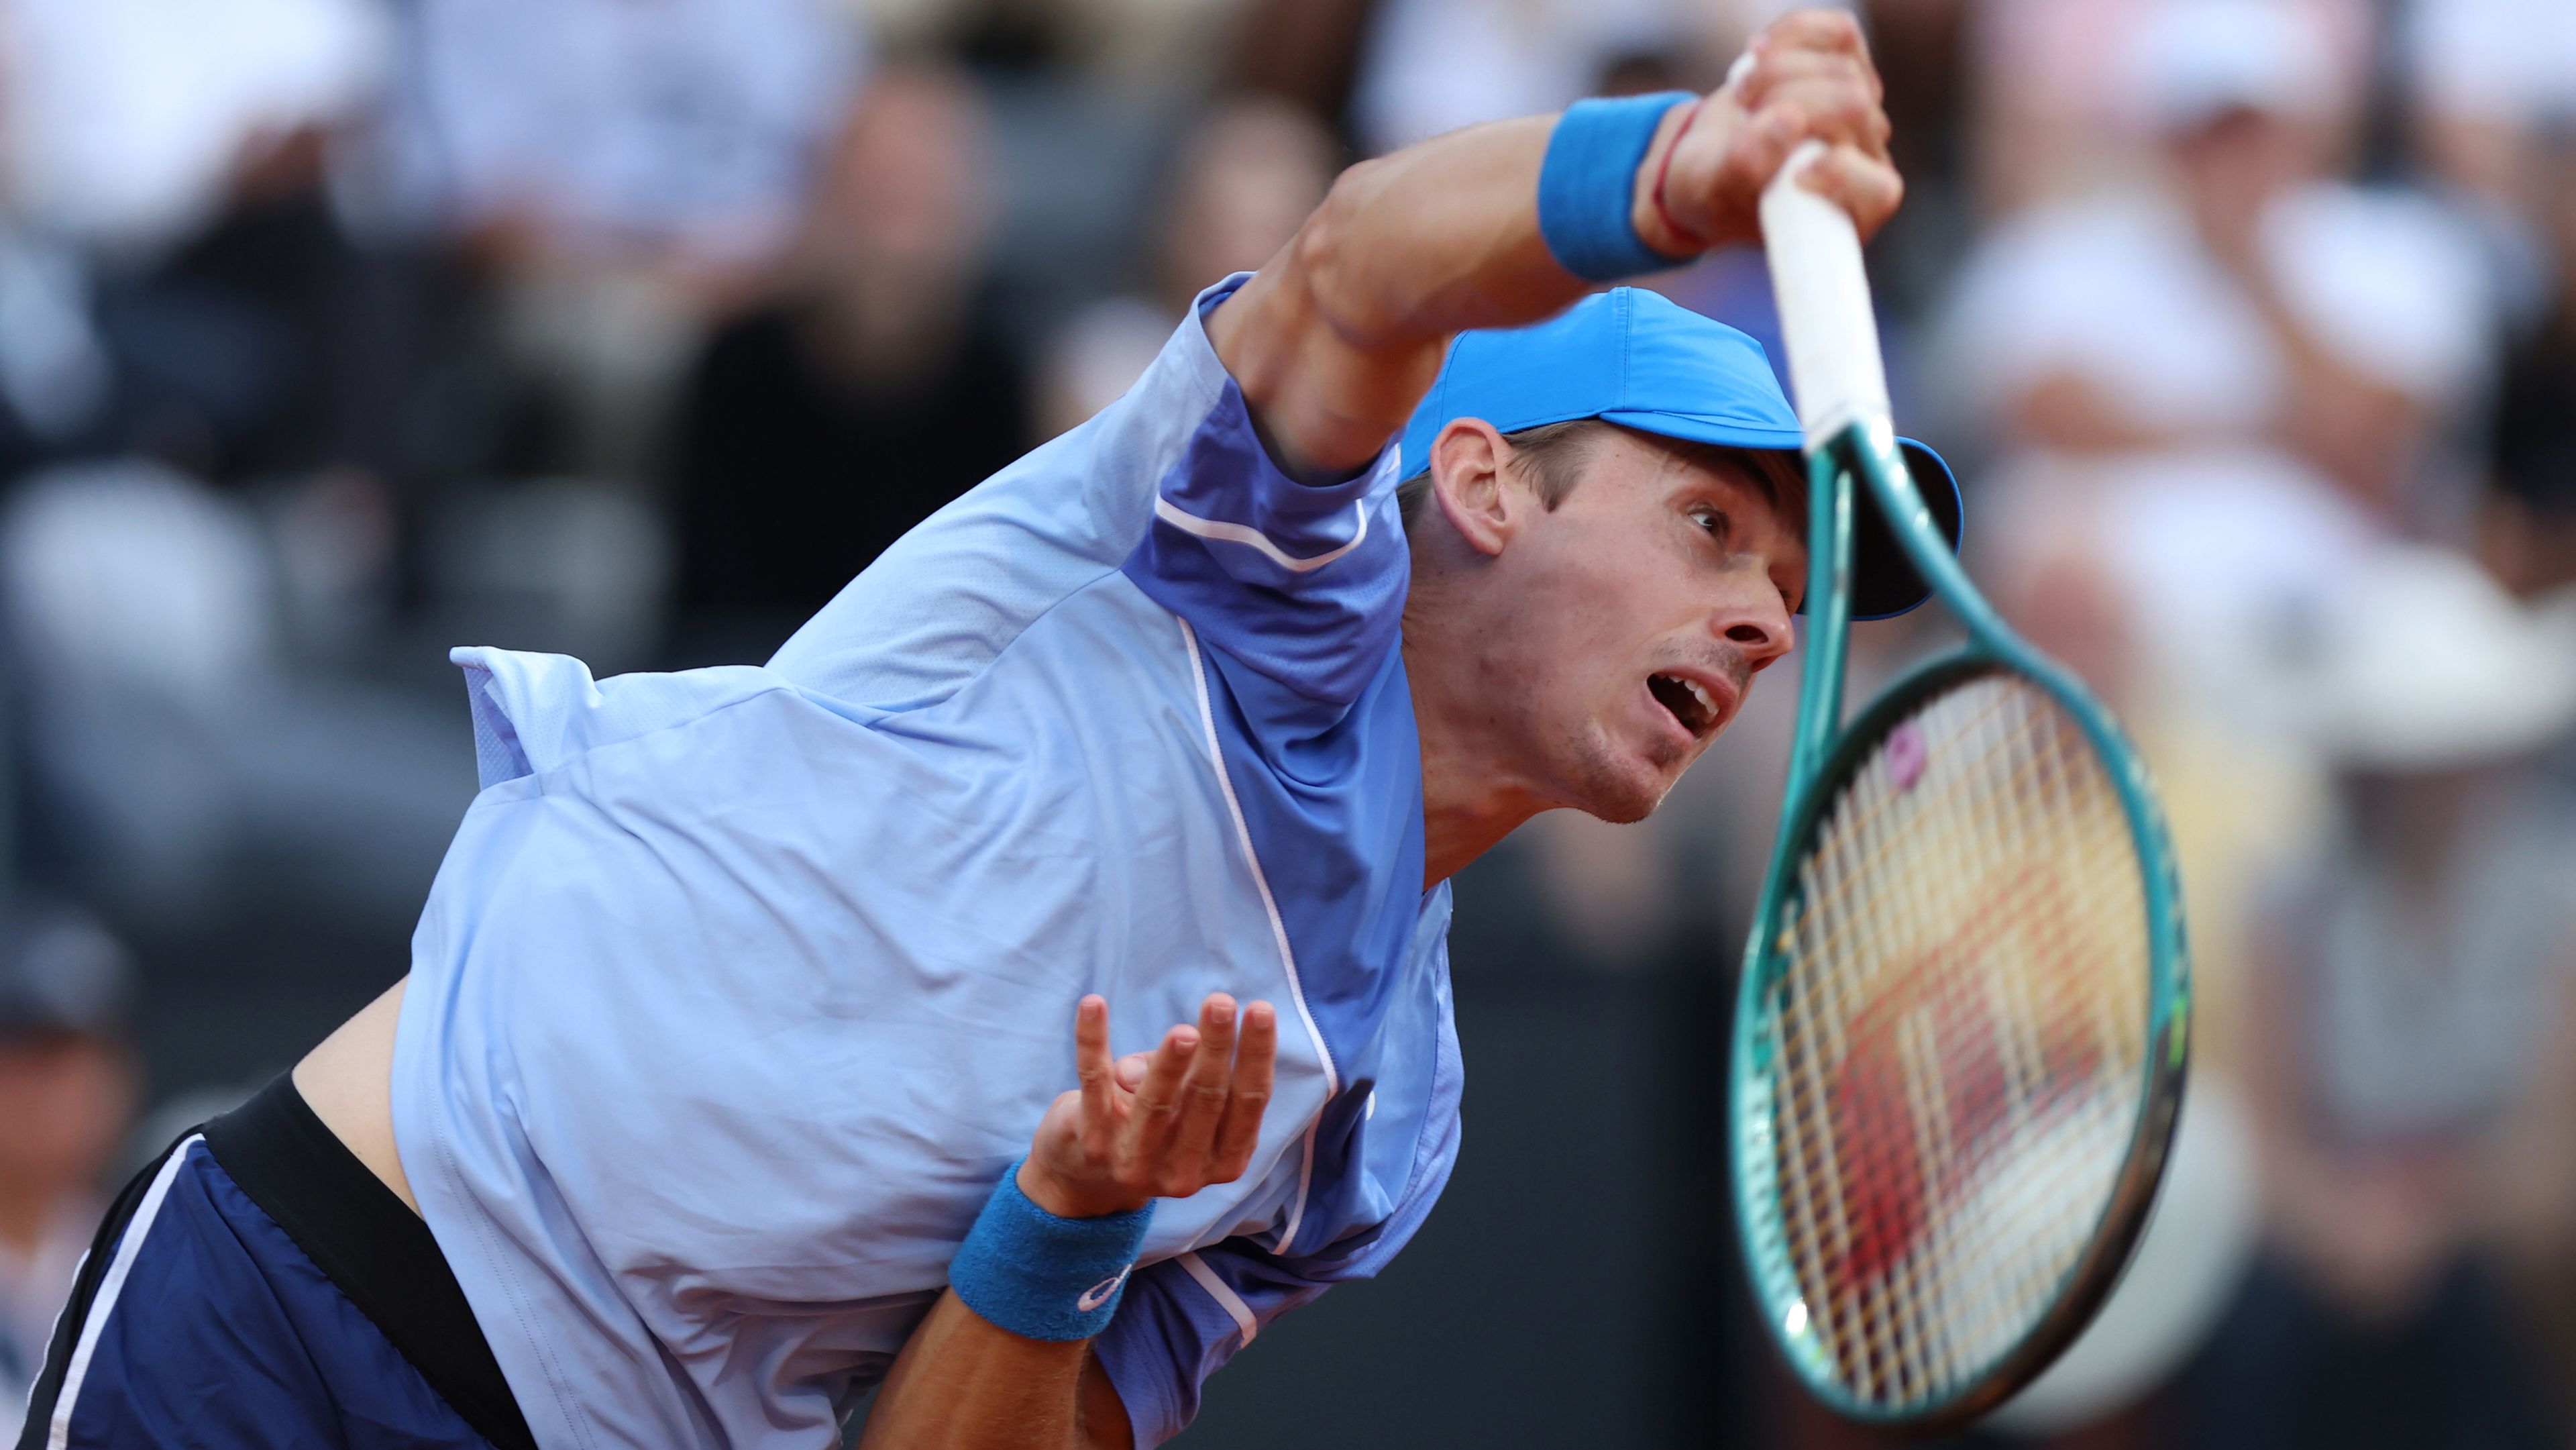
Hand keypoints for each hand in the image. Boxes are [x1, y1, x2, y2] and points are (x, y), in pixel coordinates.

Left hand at [1018, 993, 1278, 1218]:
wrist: (1087, 1174)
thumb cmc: (1156, 1123)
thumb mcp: (1186, 1103)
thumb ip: (1190, 1075)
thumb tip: (1175, 1047)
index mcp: (1225, 1160)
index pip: (1249, 1101)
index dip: (1257, 1054)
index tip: (1260, 1009)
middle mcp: (1185, 1173)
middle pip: (1207, 1100)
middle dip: (1216, 1048)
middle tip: (1220, 1003)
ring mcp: (1136, 1163)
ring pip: (1156, 1103)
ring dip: (1170, 1061)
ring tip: (1183, 1030)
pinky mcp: (1092, 1143)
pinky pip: (1094, 1082)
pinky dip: (1093, 1040)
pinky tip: (1093, 1003)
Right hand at [1634, 8, 1901, 254]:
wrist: (1709, 155)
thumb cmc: (1714, 186)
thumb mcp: (1711, 188)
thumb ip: (1745, 167)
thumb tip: (1787, 120)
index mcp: (1848, 211)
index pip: (1879, 189)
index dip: (1843, 174)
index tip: (1795, 175)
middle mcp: (1866, 159)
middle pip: (1851, 105)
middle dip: (1787, 98)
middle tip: (1743, 110)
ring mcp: (1863, 107)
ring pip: (1841, 65)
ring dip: (1777, 70)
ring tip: (1744, 95)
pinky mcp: (1850, 64)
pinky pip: (1838, 32)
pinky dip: (1792, 34)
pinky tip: (1759, 53)